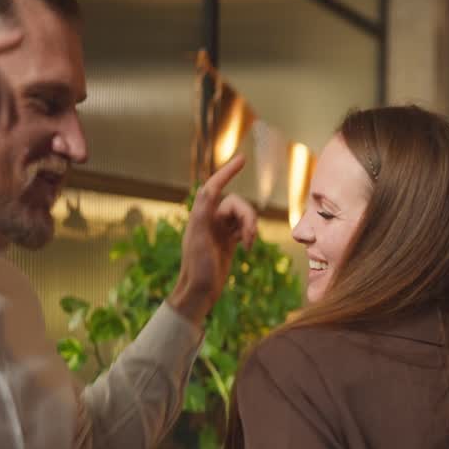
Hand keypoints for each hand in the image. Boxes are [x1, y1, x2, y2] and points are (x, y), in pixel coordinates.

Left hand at [169, 155, 258, 325]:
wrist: (200, 289)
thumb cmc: (197, 264)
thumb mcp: (199, 236)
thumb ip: (203, 210)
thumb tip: (208, 187)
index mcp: (201, 214)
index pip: (215, 186)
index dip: (228, 171)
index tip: (242, 159)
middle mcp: (210, 218)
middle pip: (237, 205)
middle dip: (248, 217)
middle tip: (250, 237)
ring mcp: (220, 229)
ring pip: (244, 216)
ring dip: (251, 227)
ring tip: (249, 244)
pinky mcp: (229, 240)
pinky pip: (245, 228)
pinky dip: (250, 235)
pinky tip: (248, 247)